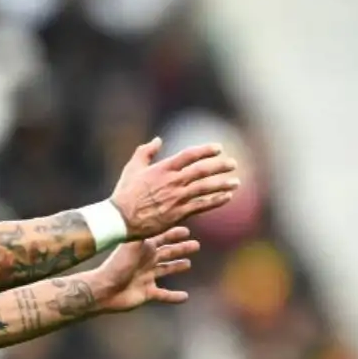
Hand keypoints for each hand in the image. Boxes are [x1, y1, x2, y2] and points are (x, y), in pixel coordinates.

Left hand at [93, 227, 199, 312]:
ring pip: (167, 270)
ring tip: (188, 264)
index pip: (163, 237)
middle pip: (168, 252)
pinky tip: (185, 297)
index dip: (174, 234)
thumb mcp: (132, 244)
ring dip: (177, 267)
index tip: (187, 230)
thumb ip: (145, 231)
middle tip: (196, 245)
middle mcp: (147, 261)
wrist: (104, 289)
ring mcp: (147, 277)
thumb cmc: (117, 265)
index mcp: (145, 248)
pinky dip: (174, 297)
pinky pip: (164, 295)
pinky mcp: (147, 293)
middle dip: (182, 249)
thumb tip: (157, 216)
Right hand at [111, 138, 240, 238]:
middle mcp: (173, 181)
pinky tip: (226, 197)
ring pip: (205, 188)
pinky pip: (201, 206)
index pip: (189, 155)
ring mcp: (177, 198)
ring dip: (222, 184)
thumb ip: (145, 151)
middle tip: (233, 164)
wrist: (121, 218)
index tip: (218, 148)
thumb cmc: (125, 192)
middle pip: (202, 171)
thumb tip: (158, 140)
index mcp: (163, 168)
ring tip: (236, 182)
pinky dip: (215, 201)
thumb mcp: (132, 167)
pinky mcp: (179, 214)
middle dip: (219, 166)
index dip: (205, 150)